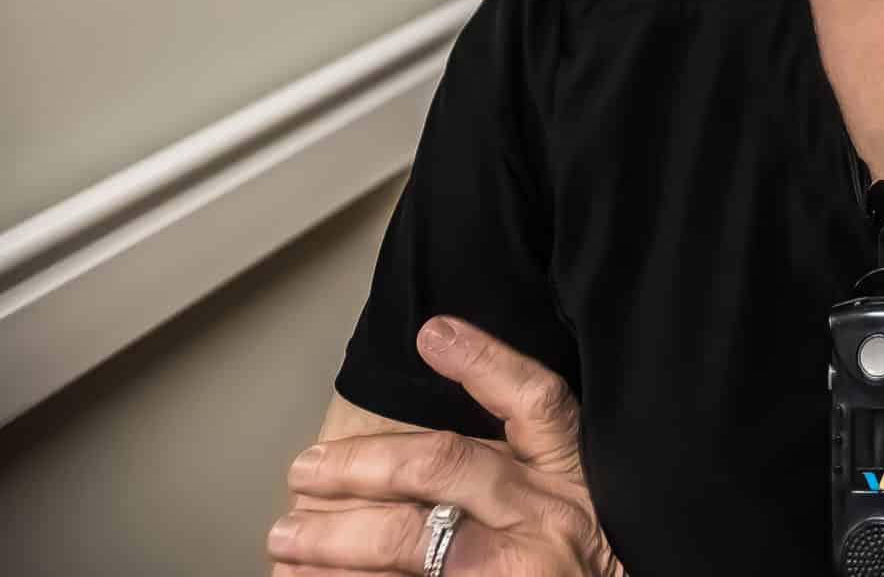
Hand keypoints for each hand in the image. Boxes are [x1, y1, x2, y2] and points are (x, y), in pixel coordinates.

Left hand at [269, 318, 622, 576]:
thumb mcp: (592, 498)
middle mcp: (552, 516)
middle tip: (305, 471)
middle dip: (360, 464)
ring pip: (411, 540)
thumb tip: (449, 391)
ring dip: (333, 539)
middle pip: (444, 465)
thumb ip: (534, 466)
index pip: (537, 402)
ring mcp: (522, 573)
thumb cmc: (593, 562)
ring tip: (287, 539)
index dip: (486, 363)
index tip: (433, 333)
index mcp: (578, 474)